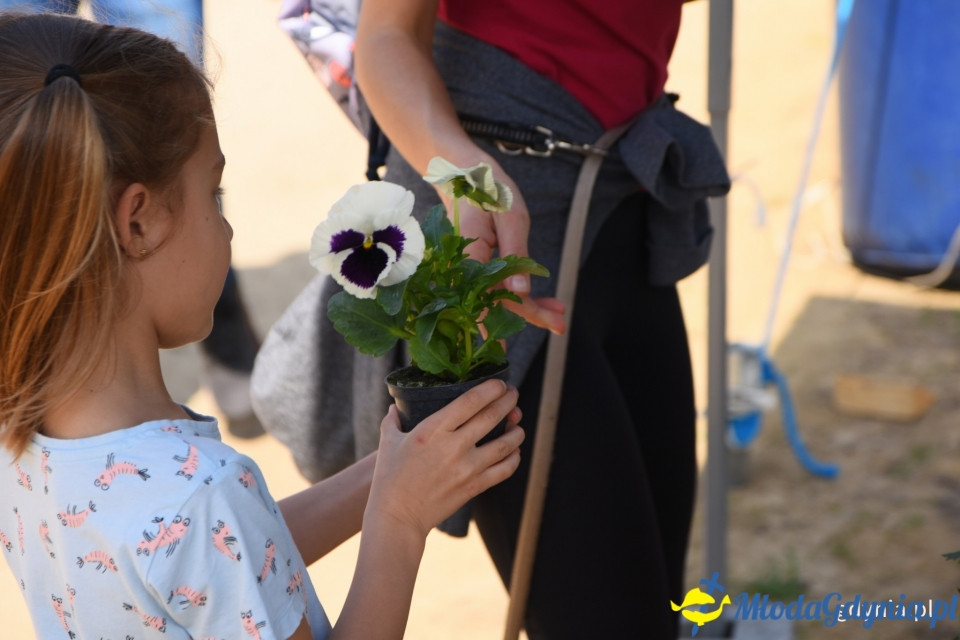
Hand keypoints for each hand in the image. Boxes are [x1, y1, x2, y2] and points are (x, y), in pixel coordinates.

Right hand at [365, 380, 523, 538]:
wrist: (398, 518)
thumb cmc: (389, 480)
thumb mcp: (388, 444)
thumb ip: (393, 421)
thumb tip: (394, 407)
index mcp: (433, 430)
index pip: (470, 401)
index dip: (490, 388)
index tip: (499, 383)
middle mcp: (454, 446)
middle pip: (492, 416)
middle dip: (508, 401)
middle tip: (513, 393)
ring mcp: (468, 467)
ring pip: (505, 443)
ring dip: (516, 430)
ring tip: (517, 422)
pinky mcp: (475, 486)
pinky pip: (505, 469)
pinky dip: (514, 457)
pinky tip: (514, 451)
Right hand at [451, 166, 566, 334]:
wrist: (464, 175)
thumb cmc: (488, 190)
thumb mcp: (511, 218)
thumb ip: (516, 256)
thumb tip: (520, 293)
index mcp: (469, 260)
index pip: (489, 301)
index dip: (508, 323)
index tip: (521, 344)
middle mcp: (465, 270)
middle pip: (496, 304)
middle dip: (530, 317)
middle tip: (560, 326)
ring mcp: (470, 269)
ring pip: (499, 298)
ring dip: (530, 309)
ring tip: (559, 316)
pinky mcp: (478, 266)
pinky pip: (498, 286)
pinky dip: (521, 294)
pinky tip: (545, 302)